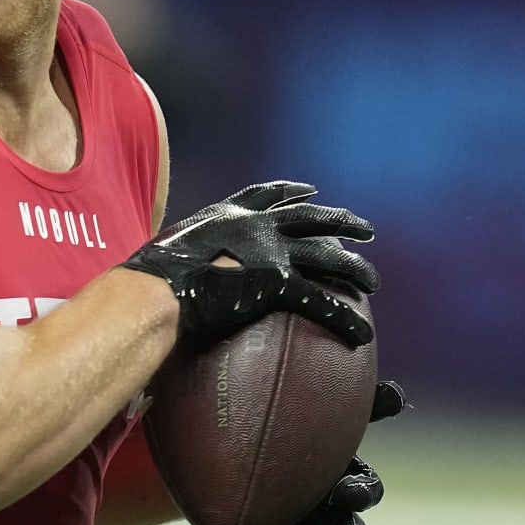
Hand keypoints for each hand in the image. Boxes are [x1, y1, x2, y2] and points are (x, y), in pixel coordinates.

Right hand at [119, 181, 378, 345]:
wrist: (158, 290)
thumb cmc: (151, 280)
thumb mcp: (166, 255)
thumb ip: (179, 259)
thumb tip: (164, 280)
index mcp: (229, 216)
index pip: (266, 195)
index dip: (291, 192)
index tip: (310, 190)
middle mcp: (256, 226)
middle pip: (309, 218)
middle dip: (340, 221)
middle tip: (364, 228)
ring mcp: (270, 253)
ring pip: (326, 257)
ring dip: (354, 270)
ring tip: (373, 282)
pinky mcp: (279, 283)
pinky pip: (321, 302)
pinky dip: (344, 319)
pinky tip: (361, 335)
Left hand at [254, 380, 407, 524]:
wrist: (231, 433)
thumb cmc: (282, 409)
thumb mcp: (312, 396)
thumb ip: (350, 394)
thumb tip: (388, 383)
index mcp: (339, 468)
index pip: (364, 485)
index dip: (361, 491)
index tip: (346, 492)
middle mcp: (325, 500)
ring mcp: (300, 522)